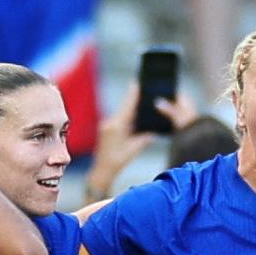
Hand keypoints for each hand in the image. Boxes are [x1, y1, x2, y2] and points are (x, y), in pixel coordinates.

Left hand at [87, 84, 202, 198]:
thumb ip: (144, 139)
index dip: (133, 95)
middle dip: (134, 101)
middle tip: (142, 90)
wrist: (102, 171)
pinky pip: (119, 121)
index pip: (128, 106)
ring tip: (141, 105)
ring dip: (131, 111)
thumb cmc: (117, 161)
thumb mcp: (133, 149)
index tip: (137, 83)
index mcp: (116, 126)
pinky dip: (127, 119)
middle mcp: (110, 123)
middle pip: (125, 109)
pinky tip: (134, 120)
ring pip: (122, 115)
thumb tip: (153, 133)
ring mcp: (107, 126)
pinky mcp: (107, 131)